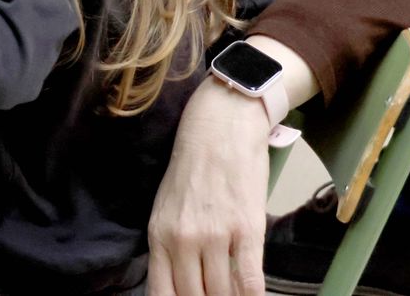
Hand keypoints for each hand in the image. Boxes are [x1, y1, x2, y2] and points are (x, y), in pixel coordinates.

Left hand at [148, 80, 272, 295]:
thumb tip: (180, 283)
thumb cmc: (192, 169)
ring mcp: (215, 236)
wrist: (219, 130)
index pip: (162, 292)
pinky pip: (251, 280)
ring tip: (235, 295)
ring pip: (222, 293)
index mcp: (158, 235)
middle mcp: (183, 240)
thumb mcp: (166, 208)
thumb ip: (170, 246)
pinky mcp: (247, 231)